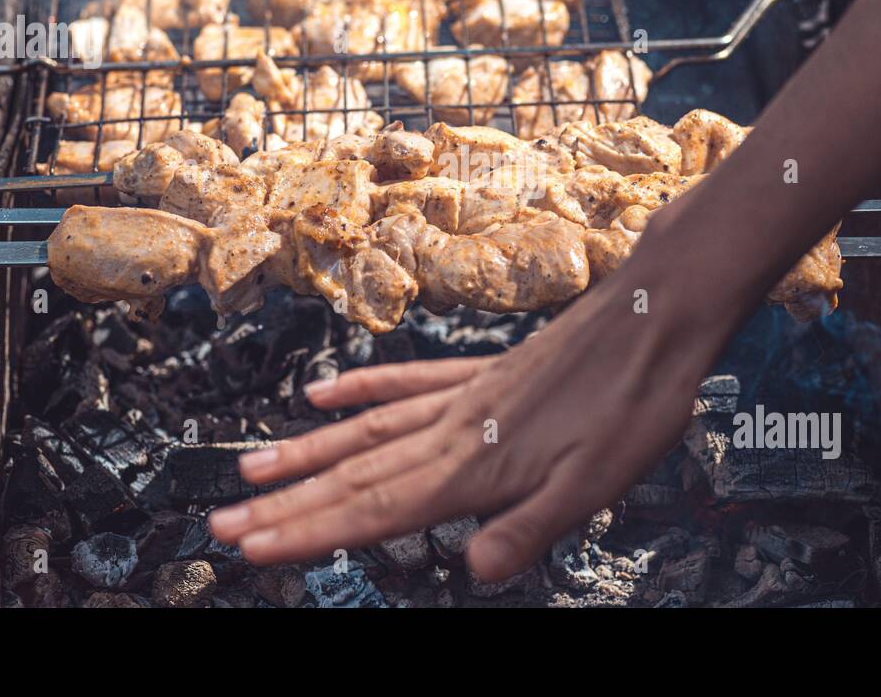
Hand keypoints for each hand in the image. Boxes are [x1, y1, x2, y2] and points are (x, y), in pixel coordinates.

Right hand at [207, 254, 726, 580]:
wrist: (657, 313)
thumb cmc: (635, 399)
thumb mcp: (599, 482)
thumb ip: (529, 526)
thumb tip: (471, 567)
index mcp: (478, 462)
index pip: (378, 507)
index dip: (311, 530)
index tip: (254, 547)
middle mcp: (456, 426)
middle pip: (355, 472)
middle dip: (286, 503)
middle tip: (223, 522)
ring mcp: (463, 394)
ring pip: (366, 429)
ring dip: (305, 454)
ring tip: (251, 466)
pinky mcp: (481, 373)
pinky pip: (406, 382)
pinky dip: (360, 389)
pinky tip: (324, 394)